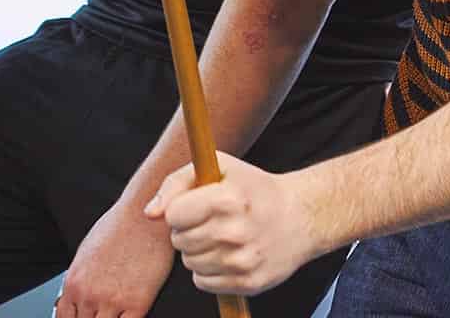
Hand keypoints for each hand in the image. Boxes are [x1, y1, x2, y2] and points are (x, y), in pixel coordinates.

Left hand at [55, 197, 174, 317]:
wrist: (143, 216)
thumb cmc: (118, 227)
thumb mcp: (86, 251)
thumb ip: (80, 279)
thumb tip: (77, 298)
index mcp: (75, 281)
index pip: (64, 317)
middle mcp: (91, 294)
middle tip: (100, 312)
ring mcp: (113, 301)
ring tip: (115, 311)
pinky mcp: (138, 304)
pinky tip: (127, 314)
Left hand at [145, 155, 314, 297]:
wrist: (299, 217)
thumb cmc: (252, 188)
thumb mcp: (217, 167)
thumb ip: (175, 183)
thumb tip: (150, 213)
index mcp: (226, 199)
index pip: (174, 214)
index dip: (179, 209)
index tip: (193, 204)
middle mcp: (235, 232)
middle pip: (179, 240)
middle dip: (187, 229)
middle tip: (208, 219)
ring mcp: (242, 261)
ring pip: (189, 262)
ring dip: (196, 250)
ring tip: (219, 235)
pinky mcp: (248, 283)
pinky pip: (203, 282)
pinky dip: (207, 269)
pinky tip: (225, 254)